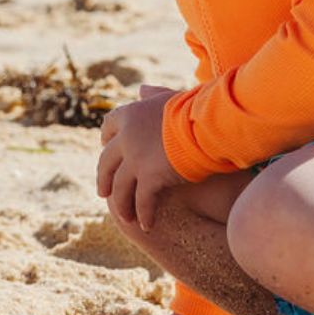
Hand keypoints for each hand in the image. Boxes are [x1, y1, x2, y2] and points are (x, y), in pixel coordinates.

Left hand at [97, 84, 186, 231]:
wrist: (208, 122)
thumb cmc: (197, 107)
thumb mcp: (170, 97)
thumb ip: (153, 96)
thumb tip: (141, 89)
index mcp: (131, 113)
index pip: (108, 126)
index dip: (106, 140)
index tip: (107, 148)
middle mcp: (126, 137)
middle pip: (106, 162)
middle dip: (104, 178)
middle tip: (104, 192)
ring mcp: (135, 159)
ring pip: (120, 188)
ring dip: (122, 204)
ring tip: (127, 217)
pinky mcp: (149, 178)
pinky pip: (142, 202)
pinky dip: (144, 214)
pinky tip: (147, 224)